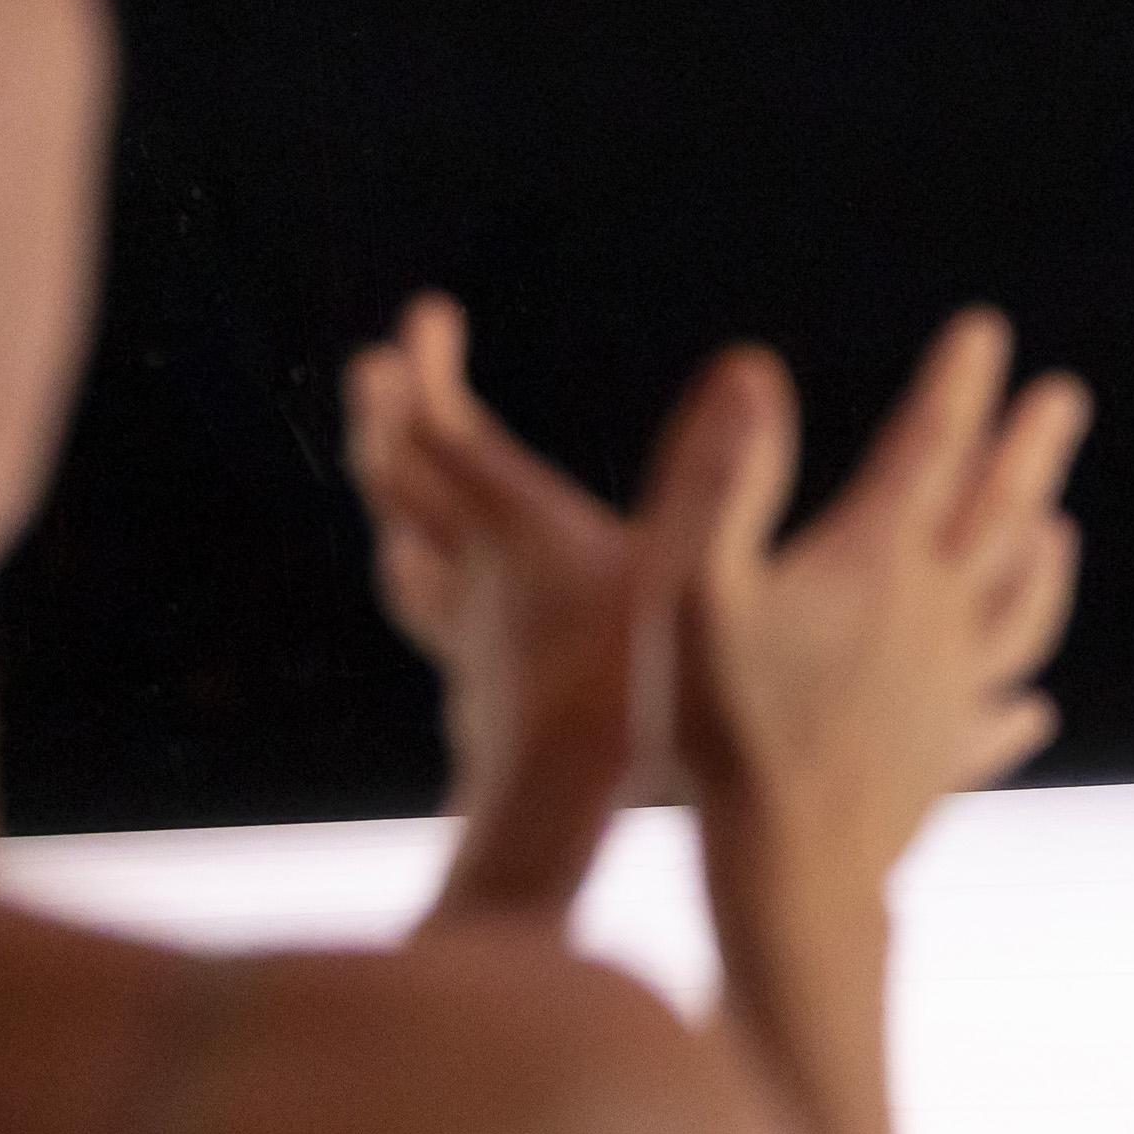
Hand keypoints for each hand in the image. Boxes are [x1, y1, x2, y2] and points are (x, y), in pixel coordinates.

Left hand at [346, 295, 756, 919]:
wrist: (556, 819)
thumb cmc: (624, 698)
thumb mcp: (684, 571)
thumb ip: (711, 475)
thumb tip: (749, 367)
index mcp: (515, 533)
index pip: (444, 430)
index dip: (427, 367)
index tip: (424, 314)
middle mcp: (472, 575)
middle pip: (397, 481)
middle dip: (387, 416)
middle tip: (384, 371)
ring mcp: (465, 635)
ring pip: (403, 552)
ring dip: (394, 501)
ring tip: (395, 476)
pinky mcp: (476, 685)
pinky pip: (433, 615)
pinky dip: (428, 577)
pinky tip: (450, 595)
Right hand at [677, 310, 1091, 912]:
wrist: (789, 873)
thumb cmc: (726, 730)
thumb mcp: (694, 590)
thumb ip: (722, 480)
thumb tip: (754, 370)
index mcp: (877, 561)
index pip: (931, 447)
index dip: (958, 385)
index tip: (985, 332)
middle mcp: (936, 617)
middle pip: (1001, 513)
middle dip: (1030, 448)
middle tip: (1063, 398)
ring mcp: (953, 692)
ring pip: (1023, 609)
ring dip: (1043, 560)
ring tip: (1059, 529)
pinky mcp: (949, 760)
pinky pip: (999, 720)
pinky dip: (1019, 702)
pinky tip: (1031, 707)